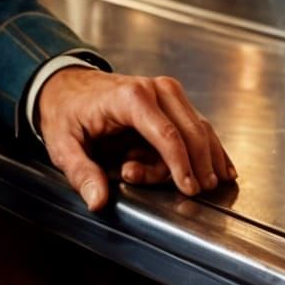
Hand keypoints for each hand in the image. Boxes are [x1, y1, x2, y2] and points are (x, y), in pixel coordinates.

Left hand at [35, 67, 235, 211]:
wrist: (65, 85)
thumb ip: (81, 172)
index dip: (181, 164)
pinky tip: (222, 169)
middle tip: (183, 190)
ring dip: (195, 161)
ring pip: (198, 131)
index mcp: (128, 97)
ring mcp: (166, 92)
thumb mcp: (62, 144)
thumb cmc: (65, 112)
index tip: (188, 189)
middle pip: (189, 134)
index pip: (166, 134)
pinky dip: (210, 149)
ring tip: (180, 181)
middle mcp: (153, 89)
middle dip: (190, 167)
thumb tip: (98, 199)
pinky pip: (199, 126)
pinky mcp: (172, 99)